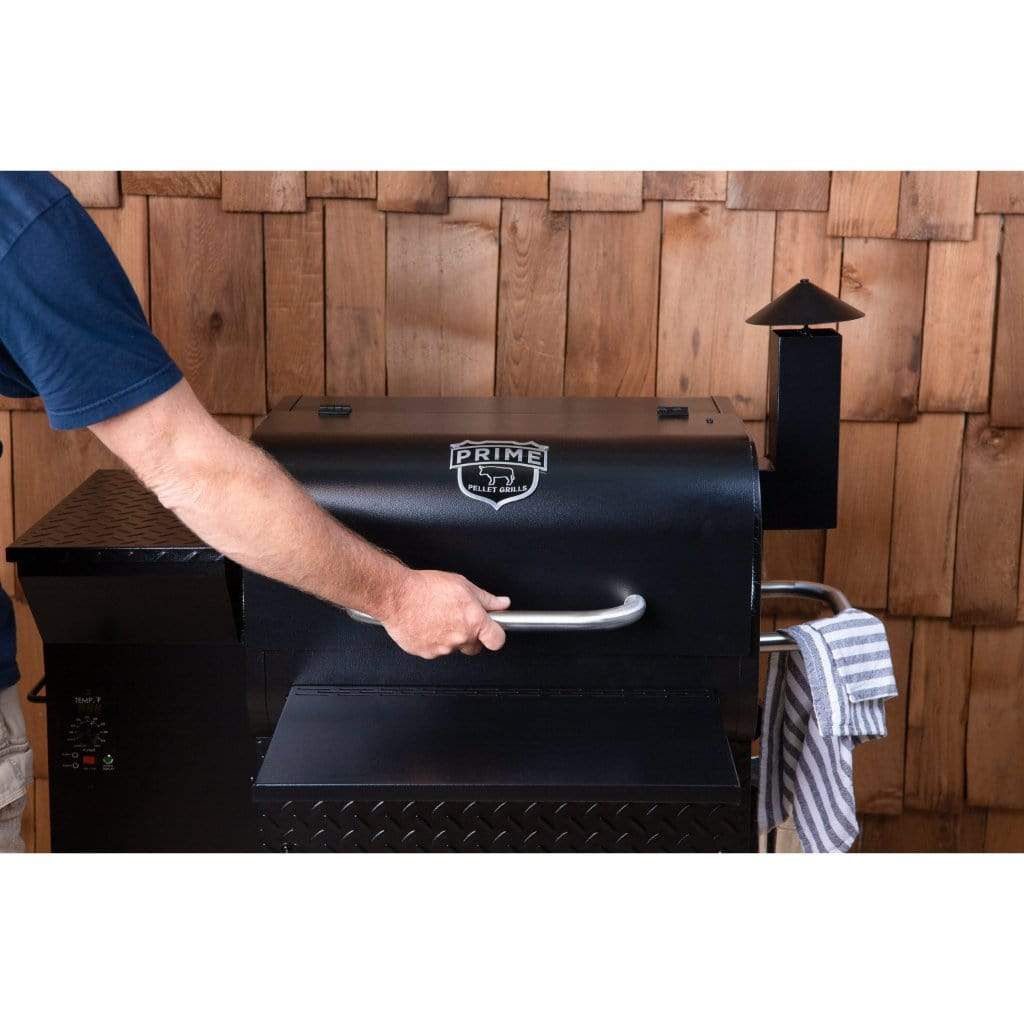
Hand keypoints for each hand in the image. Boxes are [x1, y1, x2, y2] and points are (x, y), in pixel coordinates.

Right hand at [378, 569, 510, 658]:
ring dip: (449, 636)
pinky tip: (426, 624)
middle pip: (474, 647)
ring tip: (437, 616)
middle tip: (459, 619)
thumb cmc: (426, 588)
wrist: (397, 596)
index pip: (497, 640)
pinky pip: (435, 650)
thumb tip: (502, 603)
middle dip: (471, 636)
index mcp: (473, 620)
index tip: (491, 630)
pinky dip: (432, 640)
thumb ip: (486, 599)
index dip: (495, 634)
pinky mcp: (426, 653)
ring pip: (453, 647)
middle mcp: (460, 637)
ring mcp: (443, 648)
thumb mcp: (463, 585)